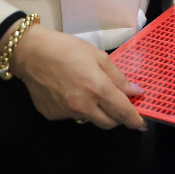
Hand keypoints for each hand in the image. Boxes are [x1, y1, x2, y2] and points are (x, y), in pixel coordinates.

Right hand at [7, 23, 144, 129]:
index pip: (122, 112)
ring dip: (97, 111)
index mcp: (97, 89)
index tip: (142, 123)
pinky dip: (78, 108)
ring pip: (90, 119)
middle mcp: (82, 106)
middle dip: (118, 117)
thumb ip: (119, 77)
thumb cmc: (68, 49)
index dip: (134, 120)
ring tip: (89, 90)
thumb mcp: (99, 57)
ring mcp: (66, 113)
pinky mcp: (52, 115)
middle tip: (120, 105)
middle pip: (108, 123)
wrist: (32, 54)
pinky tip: (71, 91)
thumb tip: (135, 92)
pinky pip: (72, 116)